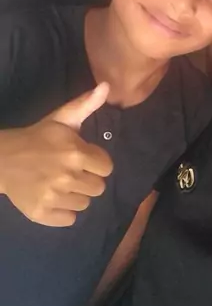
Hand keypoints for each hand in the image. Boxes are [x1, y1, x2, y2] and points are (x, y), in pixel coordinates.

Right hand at [0, 83, 112, 226]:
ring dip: (75, 195)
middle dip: (87, 179)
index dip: (96, 162)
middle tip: (69, 172)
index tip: (81, 158)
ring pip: (85, 204)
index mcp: (76, 153)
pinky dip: (63, 211)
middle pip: (98, 188)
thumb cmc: (38, 138)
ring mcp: (54, 197)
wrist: (3, 159)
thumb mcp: (62, 118)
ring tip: (59, 183)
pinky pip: (70, 219)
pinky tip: (52, 197)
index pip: (106, 167)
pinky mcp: (42, 213)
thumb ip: (86, 104)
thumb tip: (106, 86)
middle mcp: (67, 177)